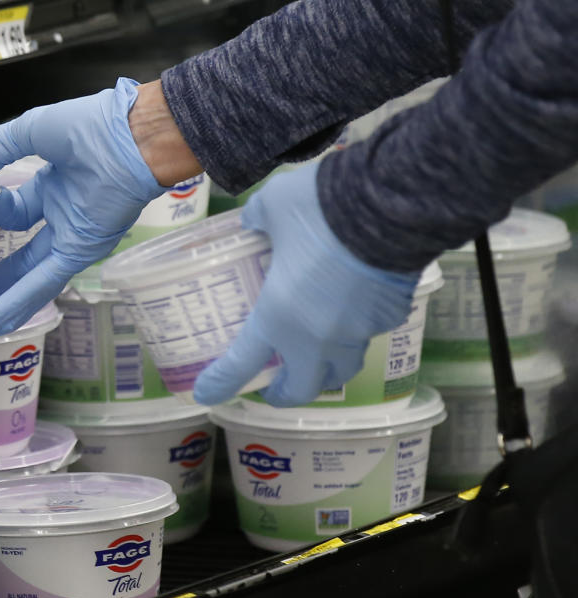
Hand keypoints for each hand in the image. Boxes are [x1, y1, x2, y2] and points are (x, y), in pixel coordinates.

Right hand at [0, 78, 166, 337]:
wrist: (132, 137)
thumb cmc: (91, 126)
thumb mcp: (29, 130)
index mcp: (51, 186)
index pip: (11, 211)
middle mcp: (61, 215)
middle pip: (21, 253)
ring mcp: (71, 236)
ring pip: (31, 275)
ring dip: (5, 298)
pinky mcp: (80, 251)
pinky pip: (45, 280)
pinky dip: (20, 299)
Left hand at [192, 162, 420, 406]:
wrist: (389, 203)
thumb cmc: (318, 208)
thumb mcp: (271, 206)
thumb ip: (256, 219)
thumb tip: (253, 219)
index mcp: (277, 316)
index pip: (242, 364)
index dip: (221, 383)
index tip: (207, 393)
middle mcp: (317, 337)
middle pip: (303, 387)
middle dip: (286, 392)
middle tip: (275, 383)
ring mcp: (358, 332)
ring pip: (341, 367)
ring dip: (324, 369)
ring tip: (316, 355)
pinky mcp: (390, 317)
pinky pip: (369, 333)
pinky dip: (356, 329)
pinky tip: (352, 308)